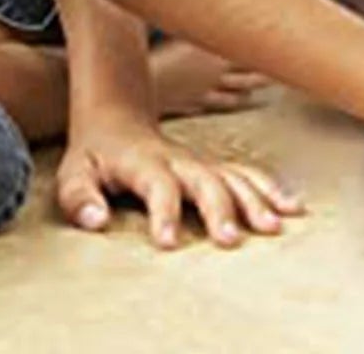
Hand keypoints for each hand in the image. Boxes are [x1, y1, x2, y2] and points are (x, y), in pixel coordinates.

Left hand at [56, 109, 301, 248]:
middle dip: (221, 210)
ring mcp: (201, 160)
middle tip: (232, 241)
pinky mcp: (214, 165)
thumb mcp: (73, 175)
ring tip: (276, 223)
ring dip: (257, 198)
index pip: (159, 186)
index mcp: (145, 163)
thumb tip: (96, 221)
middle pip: (207, 181)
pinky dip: (270, 187)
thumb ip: (81, 198)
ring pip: (234, 175)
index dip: (164, 212)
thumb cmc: (94, 156)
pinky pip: (247, 173)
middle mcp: (180, 159)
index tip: (168, 243)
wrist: (119, 120)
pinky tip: (291, 205)